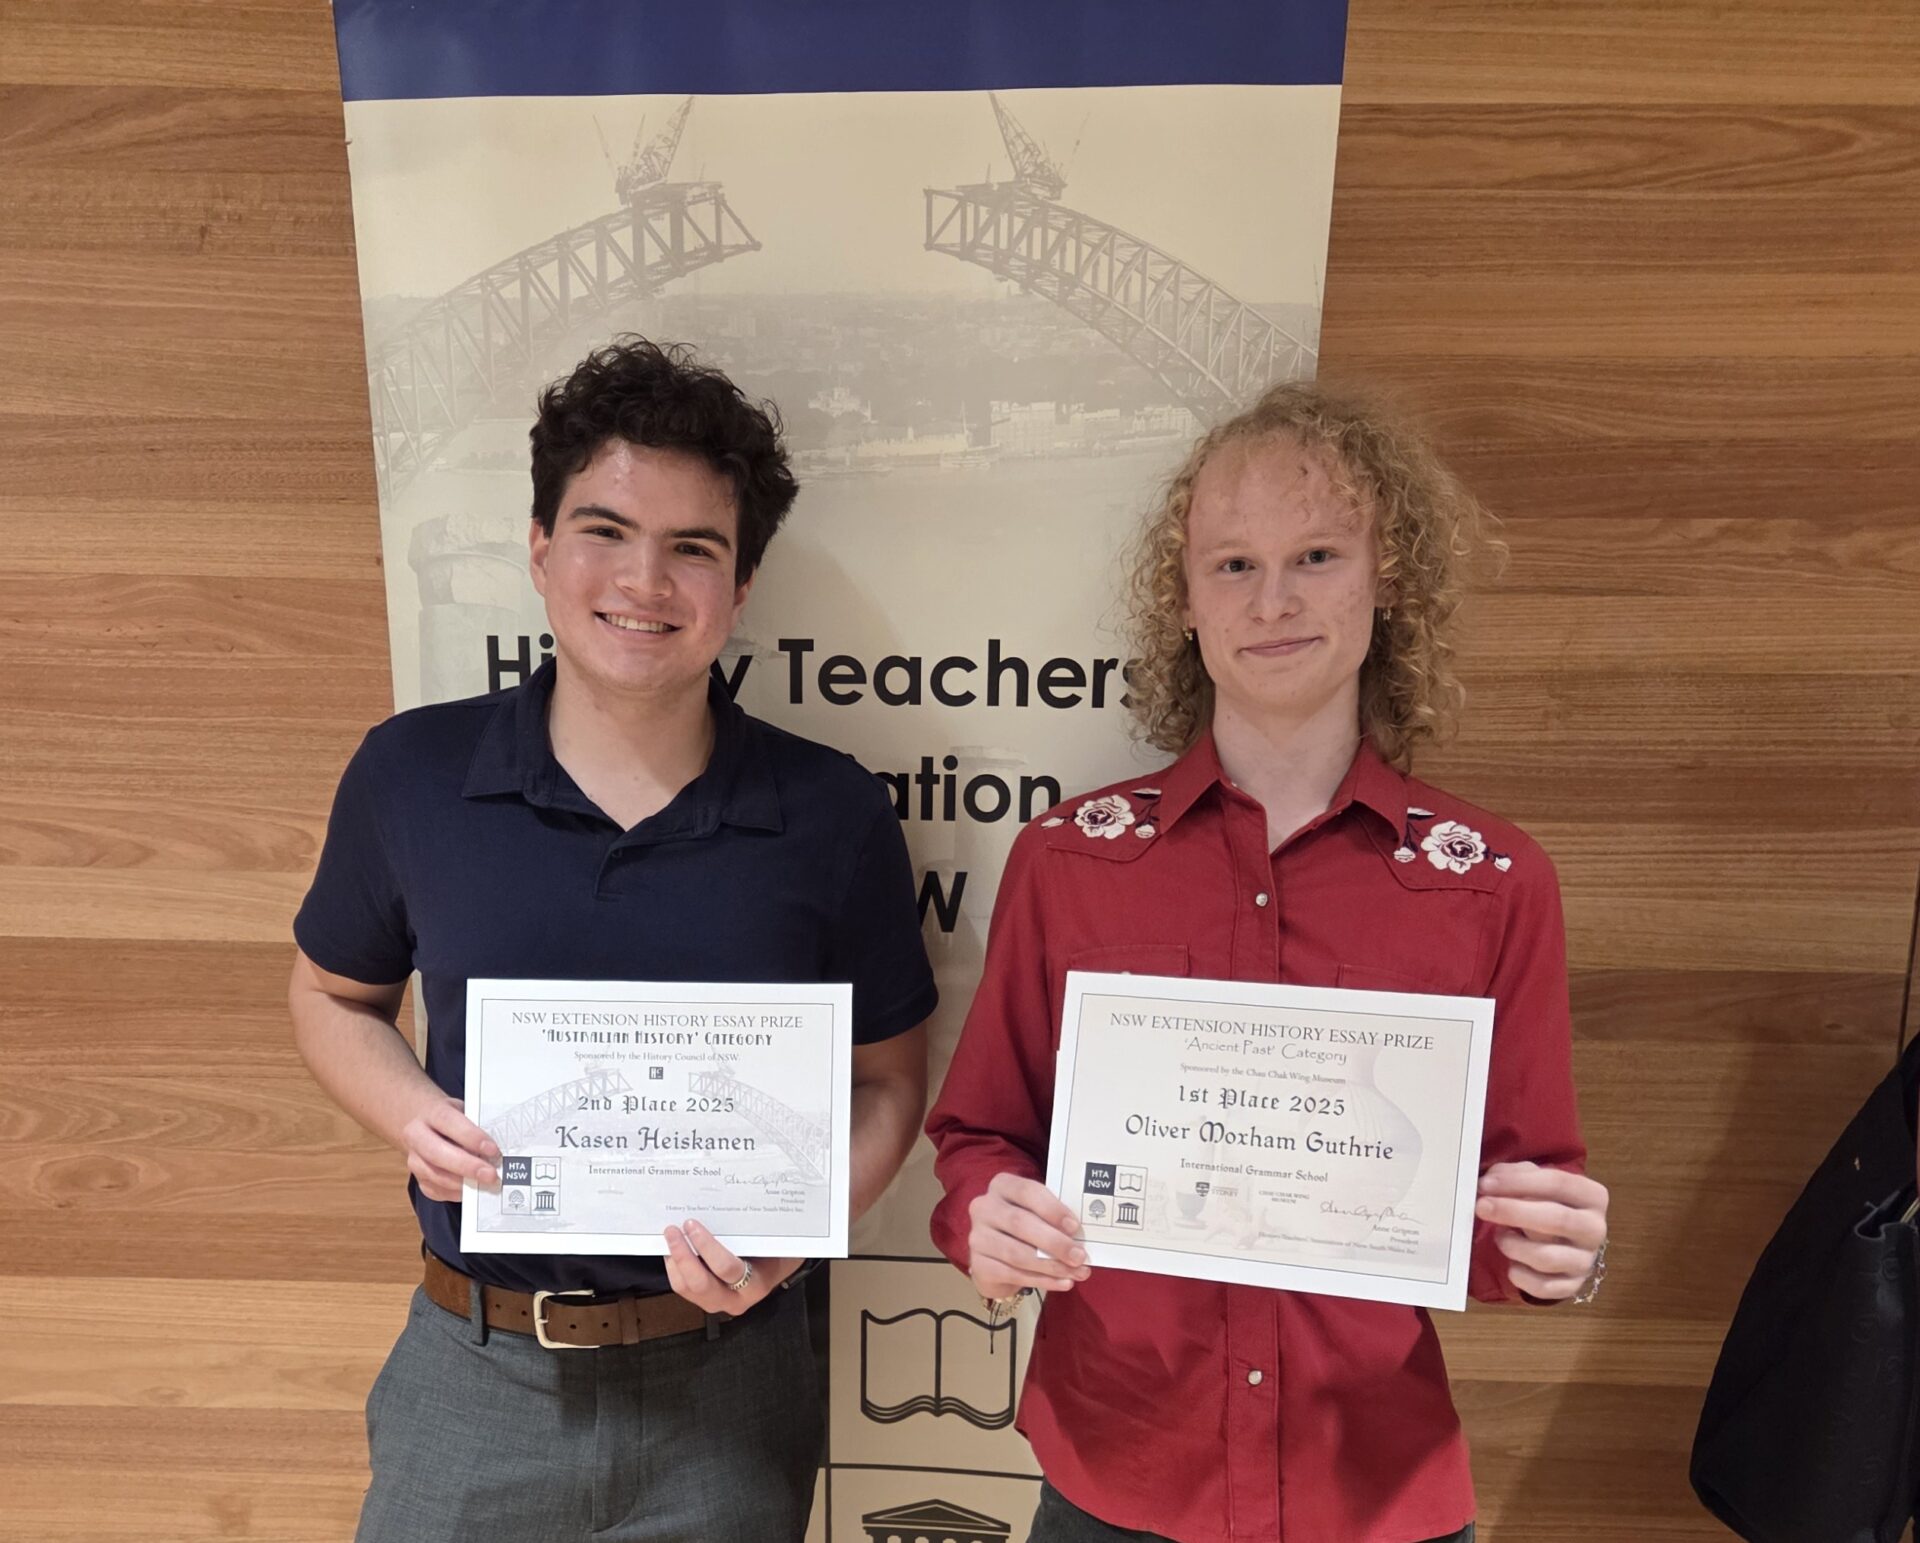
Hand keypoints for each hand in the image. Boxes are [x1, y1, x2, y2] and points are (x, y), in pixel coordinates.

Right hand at [399, 1094, 500, 1201]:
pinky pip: (435, 1190)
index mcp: (431, 1112)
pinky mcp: (418, 1178)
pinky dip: (455, 1193)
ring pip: (434, 1175)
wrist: (421, 1122)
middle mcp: (416, 1135)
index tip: (492, 1149)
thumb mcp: (464, 1110)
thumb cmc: (451, 1118)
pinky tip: (472, 1191)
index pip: (448, 1122)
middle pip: (437, 1153)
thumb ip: (477, 1125)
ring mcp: (413, 1159)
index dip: (470, 1136)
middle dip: (467, 1166)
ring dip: (463, 1183)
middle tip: (491, 1175)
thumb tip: (496, 1149)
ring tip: (486, 1184)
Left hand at [663, 1220, 796, 1314]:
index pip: (727, 1269)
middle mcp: (735, 1300)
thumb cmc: (776, 1252)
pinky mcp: (705, 1299)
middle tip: (673, 1230)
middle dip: (683, 1256)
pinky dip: (674, 1267)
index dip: (707, 1247)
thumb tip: (728, 1209)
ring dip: (675, 1261)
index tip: (693, 1225)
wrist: (777, 1269)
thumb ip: (753, 1233)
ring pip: (687, 1288)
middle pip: (701, 1284)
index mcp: (755, 1285)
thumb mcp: (771, 1242)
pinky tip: (672, 1249)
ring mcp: (718, 1302)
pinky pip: (683, 1287)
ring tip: (670, 1237)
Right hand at [967, 1171, 1090, 1299]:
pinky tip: (1063, 1283)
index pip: (1027, 1191)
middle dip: (1055, 1242)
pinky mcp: (978, 1264)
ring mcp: (977, 1236)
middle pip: (1020, 1224)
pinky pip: (1013, 1274)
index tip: (1075, 1226)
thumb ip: (1054, 1218)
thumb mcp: (1036, 1213)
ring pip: (1017, 1254)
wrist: (996, 1256)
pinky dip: (1043, 1281)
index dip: (1052, 1209)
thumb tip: (1082, 1237)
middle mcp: (984, 1207)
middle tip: (1080, 1256)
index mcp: (1002, 1186)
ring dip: (1052, 1266)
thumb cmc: (1024, 1227)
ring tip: (1077, 1273)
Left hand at [1475, 1161, 1608, 1300]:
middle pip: (1557, 1219)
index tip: (1486, 1185)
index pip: (1558, 1183)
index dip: (1518, 1182)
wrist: (1563, 1241)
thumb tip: (1492, 1182)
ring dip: (1513, 1245)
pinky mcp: (1572, 1286)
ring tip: (1501, 1236)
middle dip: (1513, 1212)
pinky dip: (1519, 1275)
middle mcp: (1595, 1229)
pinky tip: (1511, 1263)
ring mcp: (1586, 1261)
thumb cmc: (1546, 1203)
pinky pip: (1542, 1286)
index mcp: (1592, 1196)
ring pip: (1546, 1257)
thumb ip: (1514, 1174)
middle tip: (1481, 1207)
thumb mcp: (1535, 1181)